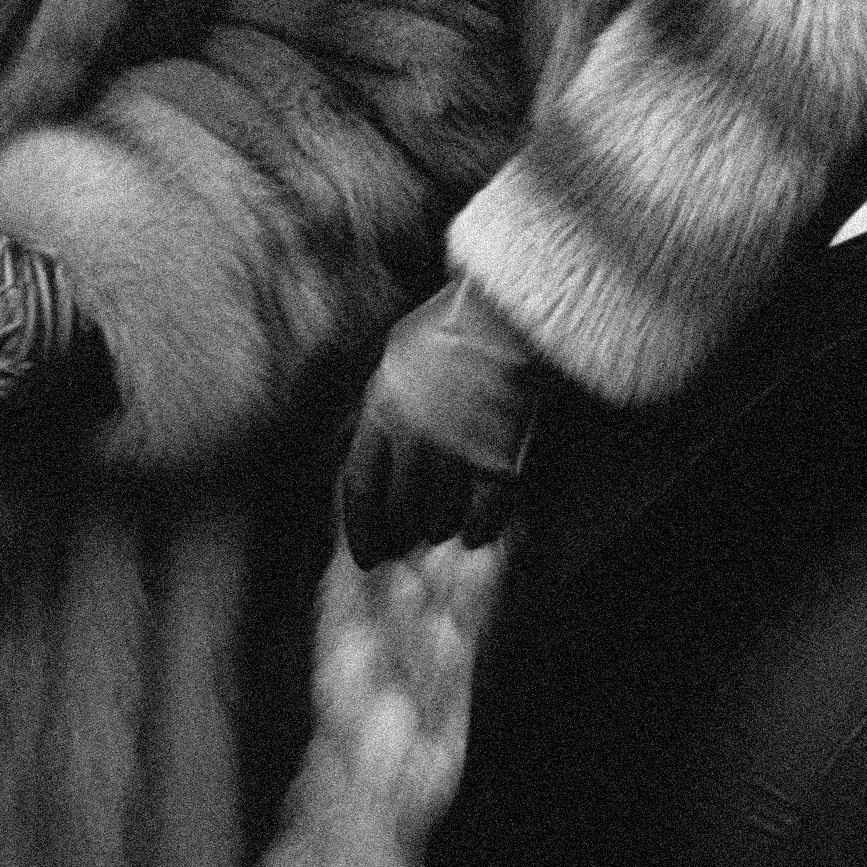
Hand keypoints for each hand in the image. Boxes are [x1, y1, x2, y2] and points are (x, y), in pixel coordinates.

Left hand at [339, 277, 542, 568]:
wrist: (506, 311)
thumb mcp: (397, 355)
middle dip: (403, 531)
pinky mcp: (501, 455)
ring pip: (442, 515)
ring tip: (443, 527)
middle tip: (408, 543)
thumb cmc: (451, 326)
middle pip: (401, 508)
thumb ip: (384, 401)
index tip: (367, 555)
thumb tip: (371, 439)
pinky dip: (481, 528)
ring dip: (441, 526)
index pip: (359, 485)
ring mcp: (458, 447)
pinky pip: (487, 512)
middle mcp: (414, 435)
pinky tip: (477, 533)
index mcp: (381, 407)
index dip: (362, 527)